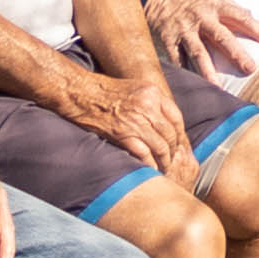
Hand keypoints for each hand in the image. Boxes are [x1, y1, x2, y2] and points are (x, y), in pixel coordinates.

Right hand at [53, 64, 197, 187]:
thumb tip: (163, 120)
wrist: (79, 92)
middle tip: (172, 160)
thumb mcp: (134, 87)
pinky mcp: (123, 134)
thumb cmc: (103, 90)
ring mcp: (136, 120)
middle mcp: (148, 105)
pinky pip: (144, 153)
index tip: (178, 144)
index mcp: (153, 93)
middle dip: (173, 150)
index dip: (179, 134)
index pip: (176, 117)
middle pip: (171, 134)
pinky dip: (149, 164)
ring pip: (161, 146)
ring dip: (164, 160)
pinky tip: (151, 169)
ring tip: (164, 168)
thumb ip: (151, 101)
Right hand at [145, 0, 258, 80]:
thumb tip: (250, 15)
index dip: (257, 29)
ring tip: (218, 87)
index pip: (240, 17)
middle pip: (222, 37)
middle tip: (250, 68)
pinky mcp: (167, 39)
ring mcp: (184, 29)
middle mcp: (201, 17)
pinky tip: (191, 84)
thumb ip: (228, 6)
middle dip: (237, 53)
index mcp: (214, 4)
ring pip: (199, 52)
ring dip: (208, 71)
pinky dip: (184, 71)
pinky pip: (177, 58)